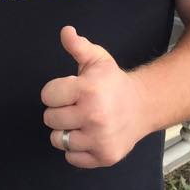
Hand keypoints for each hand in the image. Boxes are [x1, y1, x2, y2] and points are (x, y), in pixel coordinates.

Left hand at [40, 26, 150, 167]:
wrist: (143, 106)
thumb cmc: (114, 83)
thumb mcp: (97, 59)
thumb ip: (78, 46)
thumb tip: (66, 31)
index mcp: (88, 90)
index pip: (47, 96)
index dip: (54, 91)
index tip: (68, 90)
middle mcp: (93, 116)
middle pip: (50, 118)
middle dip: (59, 111)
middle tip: (75, 106)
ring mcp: (99, 139)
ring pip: (58, 140)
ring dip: (65, 131)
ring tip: (79, 122)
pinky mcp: (104, 156)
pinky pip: (72, 158)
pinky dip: (75, 150)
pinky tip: (87, 136)